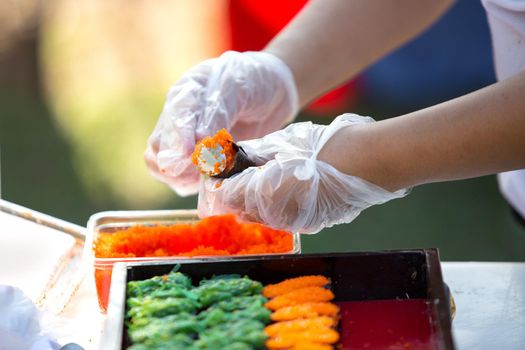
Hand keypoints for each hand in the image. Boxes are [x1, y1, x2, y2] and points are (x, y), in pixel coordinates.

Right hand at [145, 51, 298, 195]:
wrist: (269, 90)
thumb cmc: (253, 81)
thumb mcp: (238, 88)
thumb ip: (218, 112)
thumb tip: (198, 139)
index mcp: (187, 92)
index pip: (175, 117)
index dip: (180, 137)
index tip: (189, 154)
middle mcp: (178, 116)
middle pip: (160, 144)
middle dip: (175, 161)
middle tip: (198, 170)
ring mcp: (183, 137)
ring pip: (161, 162)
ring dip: (176, 175)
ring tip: (201, 176)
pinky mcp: (193, 156)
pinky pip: (177, 176)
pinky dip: (185, 183)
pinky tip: (203, 181)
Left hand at [198, 114, 408, 232]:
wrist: (367, 162)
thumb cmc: (325, 146)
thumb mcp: (284, 143)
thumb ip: (255, 153)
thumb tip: (235, 155)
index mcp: (264, 191)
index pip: (229, 194)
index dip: (221, 184)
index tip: (218, 175)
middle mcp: (275, 214)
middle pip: (241, 210)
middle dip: (234, 195)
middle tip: (233, 178)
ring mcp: (293, 222)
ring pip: (261, 217)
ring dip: (253, 203)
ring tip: (255, 183)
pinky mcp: (309, 225)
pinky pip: (281, 219)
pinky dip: (273, 208)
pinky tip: (280, 192)